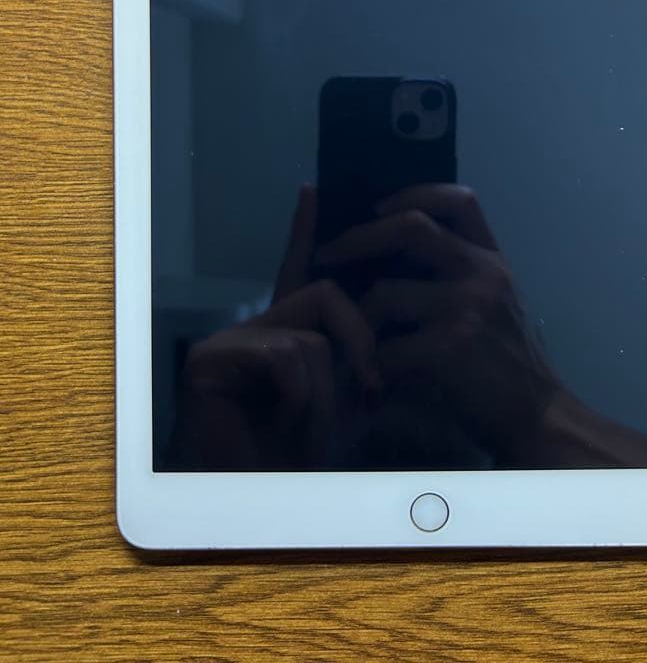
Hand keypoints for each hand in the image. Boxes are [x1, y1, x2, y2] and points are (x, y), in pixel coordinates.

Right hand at [170, 186, 378, 469]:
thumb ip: (362, 356)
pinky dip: (300, 401)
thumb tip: (394, 317)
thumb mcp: (347, 399)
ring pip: (311, 334)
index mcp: (287, 332)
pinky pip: (285, 358)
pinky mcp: (210, 359)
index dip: (308, 229)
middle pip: (327, 296)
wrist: (260, 501)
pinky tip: (282, 427)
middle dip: (359, 345)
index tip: (314, 188)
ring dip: (328, 393)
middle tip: (369, 392)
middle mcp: (258, 326)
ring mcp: (230, 340)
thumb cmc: (304, 456)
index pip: (302, 270)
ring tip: (312, 432)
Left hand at [315, 184, 555, 465]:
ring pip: (385, 291)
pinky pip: (386, 346)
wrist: (538, 418)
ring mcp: (468, 308)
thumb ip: (458, 273)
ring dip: (359, 318)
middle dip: (358, 238)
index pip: (459, 200)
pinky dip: (371, 363)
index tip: (377, 206)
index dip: (413, 193)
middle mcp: (483, 273)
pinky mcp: (451, 348)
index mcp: (491, 259)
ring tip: (352, 339)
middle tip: (326, 255)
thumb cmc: (507, 362)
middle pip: (411, 226)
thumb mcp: (494, 302)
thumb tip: (390, 246)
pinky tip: (371, 378)